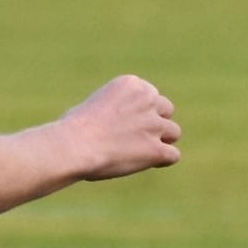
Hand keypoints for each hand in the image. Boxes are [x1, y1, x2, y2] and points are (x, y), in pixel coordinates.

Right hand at [62, 75, 179, 179]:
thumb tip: (122, 126)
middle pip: (167, 110)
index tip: (123, 123)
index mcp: (132, 84)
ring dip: (160, 142)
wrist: (74, 145)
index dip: (140, 111)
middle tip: (133, 137)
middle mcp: (148, 100)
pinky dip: (161, 161)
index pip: (150, 95)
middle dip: (155, 123)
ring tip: (137, 151)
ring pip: (174, 132)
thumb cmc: (73, 128)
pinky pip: (173, 155)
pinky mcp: (156, 149)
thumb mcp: (94, 104)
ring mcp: (154, 125)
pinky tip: (145, 163)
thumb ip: (116, 109)